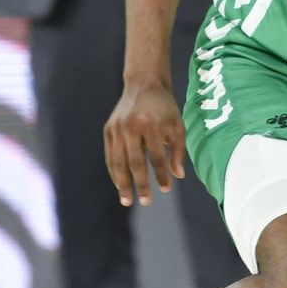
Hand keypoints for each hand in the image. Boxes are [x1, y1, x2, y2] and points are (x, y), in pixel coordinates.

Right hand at [104, 82, 185, 207]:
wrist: (144, 85)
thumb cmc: (165, 108)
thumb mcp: (177, 125)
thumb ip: (178, 151)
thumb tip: (178, 176)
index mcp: (152, 125)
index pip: (157, 157)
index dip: (161, 175)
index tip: (165, 190)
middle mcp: (132, 127)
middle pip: (135, 162)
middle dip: (141, 184)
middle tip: (146, 202)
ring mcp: (117, 128)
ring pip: (118, 162)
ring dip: (123, 184)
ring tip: (127, 200)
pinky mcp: (108, 130)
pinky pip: (110, 156)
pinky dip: (114, 172)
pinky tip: (119, 184)